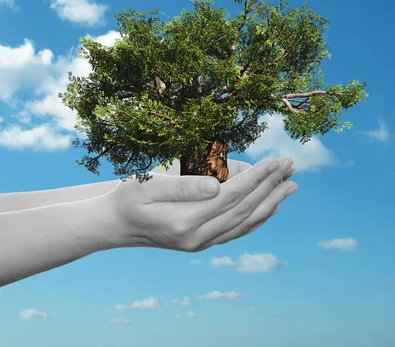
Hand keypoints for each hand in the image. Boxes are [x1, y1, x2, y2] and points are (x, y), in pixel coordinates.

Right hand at [105, 157, 297, 252]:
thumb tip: (218, 185)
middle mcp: (198, 238)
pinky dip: (256, 219)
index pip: (233, 196)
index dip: (258, 178)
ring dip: (270, 203)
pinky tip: (270, 209)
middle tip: (292, 166)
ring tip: (291, 186)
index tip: (276, 161)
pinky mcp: (200, 243)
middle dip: (271, 186)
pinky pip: (236, 231)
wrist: (114, 225)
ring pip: (245, 223)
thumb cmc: (128, 197)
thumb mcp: (148, 185)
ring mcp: (200, 244)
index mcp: (186, 221)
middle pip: (245, 210)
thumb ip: (183, 186)